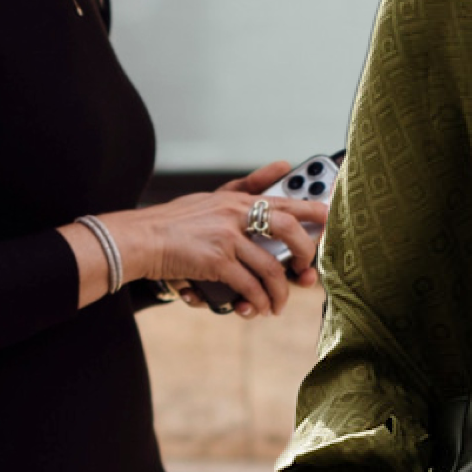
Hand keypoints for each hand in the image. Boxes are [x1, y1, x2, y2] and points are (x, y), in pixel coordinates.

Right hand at [105, 183, 326, 316]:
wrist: (139, 239)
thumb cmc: (176, 222)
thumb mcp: (212, 198)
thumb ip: (247, 186)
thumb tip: (283, 163)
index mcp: (237, 201)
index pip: (286, 202)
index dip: (314, 212)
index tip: (332, 221)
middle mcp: (235, 216)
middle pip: (287, 230)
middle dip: (305, 254)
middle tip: (306, 272)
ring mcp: (226, 239)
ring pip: (270, 268)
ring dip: (279, 292)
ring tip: (277, 304)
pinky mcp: (215, 262)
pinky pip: (250, 286)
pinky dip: (258, 301)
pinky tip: (258, 308)